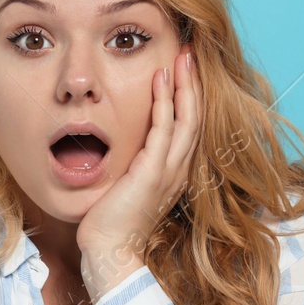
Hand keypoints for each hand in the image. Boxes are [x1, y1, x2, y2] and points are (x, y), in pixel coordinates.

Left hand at [76, 45, 201, 302]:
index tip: (183, 70)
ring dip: (185, 84)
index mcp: (172, 172)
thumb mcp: (123, 187)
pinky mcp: (153, 173)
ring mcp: (168, 171)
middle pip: (194, 116)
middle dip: (193, 82)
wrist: (108, 252)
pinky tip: (161, 79)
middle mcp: (177, 169)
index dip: (188, 96)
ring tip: (183, 55)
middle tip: (190, 51)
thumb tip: (113, 148)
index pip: (186, 126)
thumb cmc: (109, 224)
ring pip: (186, 118)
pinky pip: (163, 129)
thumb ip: (128, 167)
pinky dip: (165, 102)